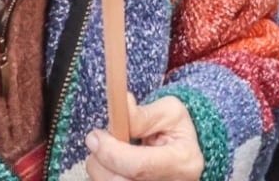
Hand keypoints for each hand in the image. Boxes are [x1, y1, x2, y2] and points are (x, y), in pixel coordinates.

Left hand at [85, 95, 204, 180]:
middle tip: (97, 140)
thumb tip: (123, 104)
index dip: (112, 152)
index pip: (139, 166)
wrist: (183, 154)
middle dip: (100, 159)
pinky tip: (114, 164)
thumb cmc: (176, 131)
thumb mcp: (169, 113)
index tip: (96, 135)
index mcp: (181, 162)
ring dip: (100, 166)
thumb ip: (143, 114)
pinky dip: (104, 174)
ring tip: (111, 151)